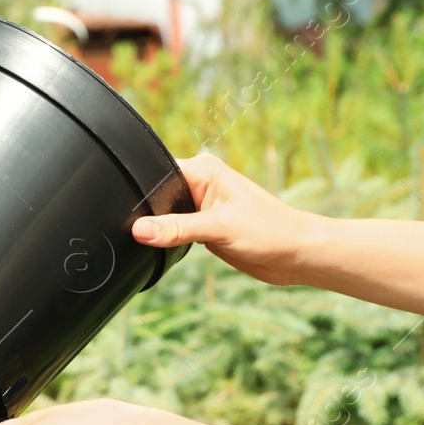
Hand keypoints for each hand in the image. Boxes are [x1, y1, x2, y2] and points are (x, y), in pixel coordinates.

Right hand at [132, 154, 319, 285]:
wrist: (295, 254)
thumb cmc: (269, 231)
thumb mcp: (218, 228)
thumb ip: (177, 228)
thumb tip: (139, 230)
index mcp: (204, 170)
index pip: (159, 174)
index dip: (143, 193)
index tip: (128, 215)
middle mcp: (201, 184)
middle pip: (158, 195)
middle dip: (148, 214)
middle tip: (139, 233)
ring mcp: (201, 206)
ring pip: (164, 215)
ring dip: (160, 229)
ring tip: (155, 242)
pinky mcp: (203, 227)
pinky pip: (174, 230)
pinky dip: (168, 239)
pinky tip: (165, 248)